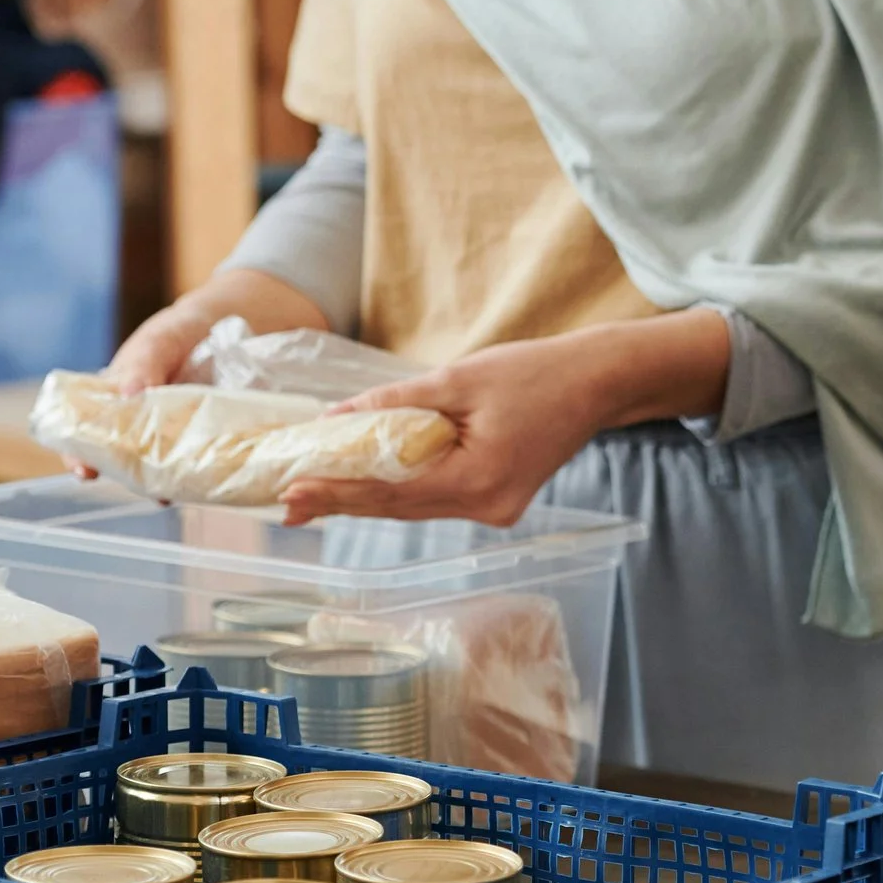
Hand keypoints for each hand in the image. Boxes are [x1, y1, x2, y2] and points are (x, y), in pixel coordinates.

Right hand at [72, 271, 333, 477]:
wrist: (234, 325)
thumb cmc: (181, 333)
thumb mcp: (160, 340)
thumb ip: (143, 365)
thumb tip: (128, 396)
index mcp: (115, 400)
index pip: (85, 433)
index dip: (80, 454)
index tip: (85, 472)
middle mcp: (140, 425)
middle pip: (126, 460)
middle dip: (135, 478)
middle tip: (153, 491)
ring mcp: (175, 437)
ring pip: (164, 468)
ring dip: (172, 481)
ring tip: (182, 490)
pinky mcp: (207, 441)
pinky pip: (201, 462)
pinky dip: (205, 473)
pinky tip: (213, 479)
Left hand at [277, 309, 733, 526]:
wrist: (597, 383)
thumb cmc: (536, 373)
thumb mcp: (458, 379)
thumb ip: (395, 403)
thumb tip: (336, 419)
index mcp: (478, 481)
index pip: (390, 493)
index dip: (337, 492)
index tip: (291, 493)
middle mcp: (486, 508)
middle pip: (398, 508)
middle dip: (341, 502)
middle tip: (286, 504)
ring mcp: (494, 509)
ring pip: (415, 506)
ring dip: (366, 497)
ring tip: (314, 494)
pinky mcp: (497, 499)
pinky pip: (437, 497)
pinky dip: (399, 488)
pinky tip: (365, 482)